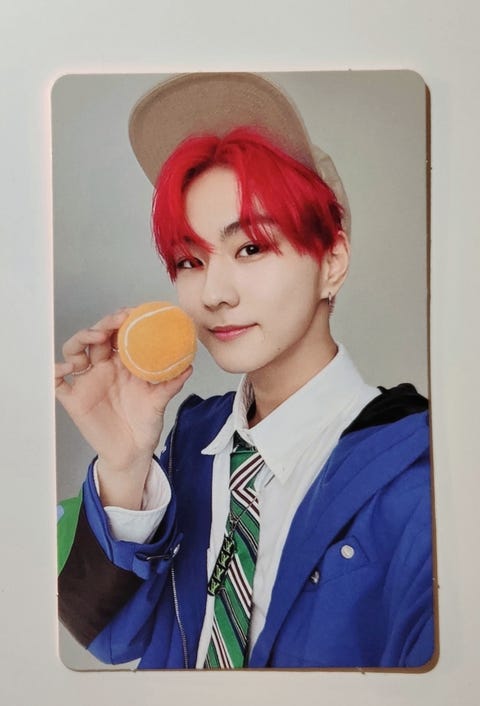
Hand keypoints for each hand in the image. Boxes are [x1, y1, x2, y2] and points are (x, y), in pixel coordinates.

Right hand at [55, 309, 191, 507]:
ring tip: (95, 337)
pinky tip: (65, 368)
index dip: (122, 321)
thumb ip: (171, 385)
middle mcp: (103, 368)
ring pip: (75, 351)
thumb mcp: (159, 402)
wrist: (132, 453)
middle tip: (117, 320)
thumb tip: (188, 367)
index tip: (133, 313)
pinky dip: (56, 371)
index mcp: (123, 364)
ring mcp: (87, 381)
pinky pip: (58, 382)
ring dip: (81, 339)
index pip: (119, 335)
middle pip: (96, 337)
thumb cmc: (144, 424)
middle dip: (105, 324)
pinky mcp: (74, 399)